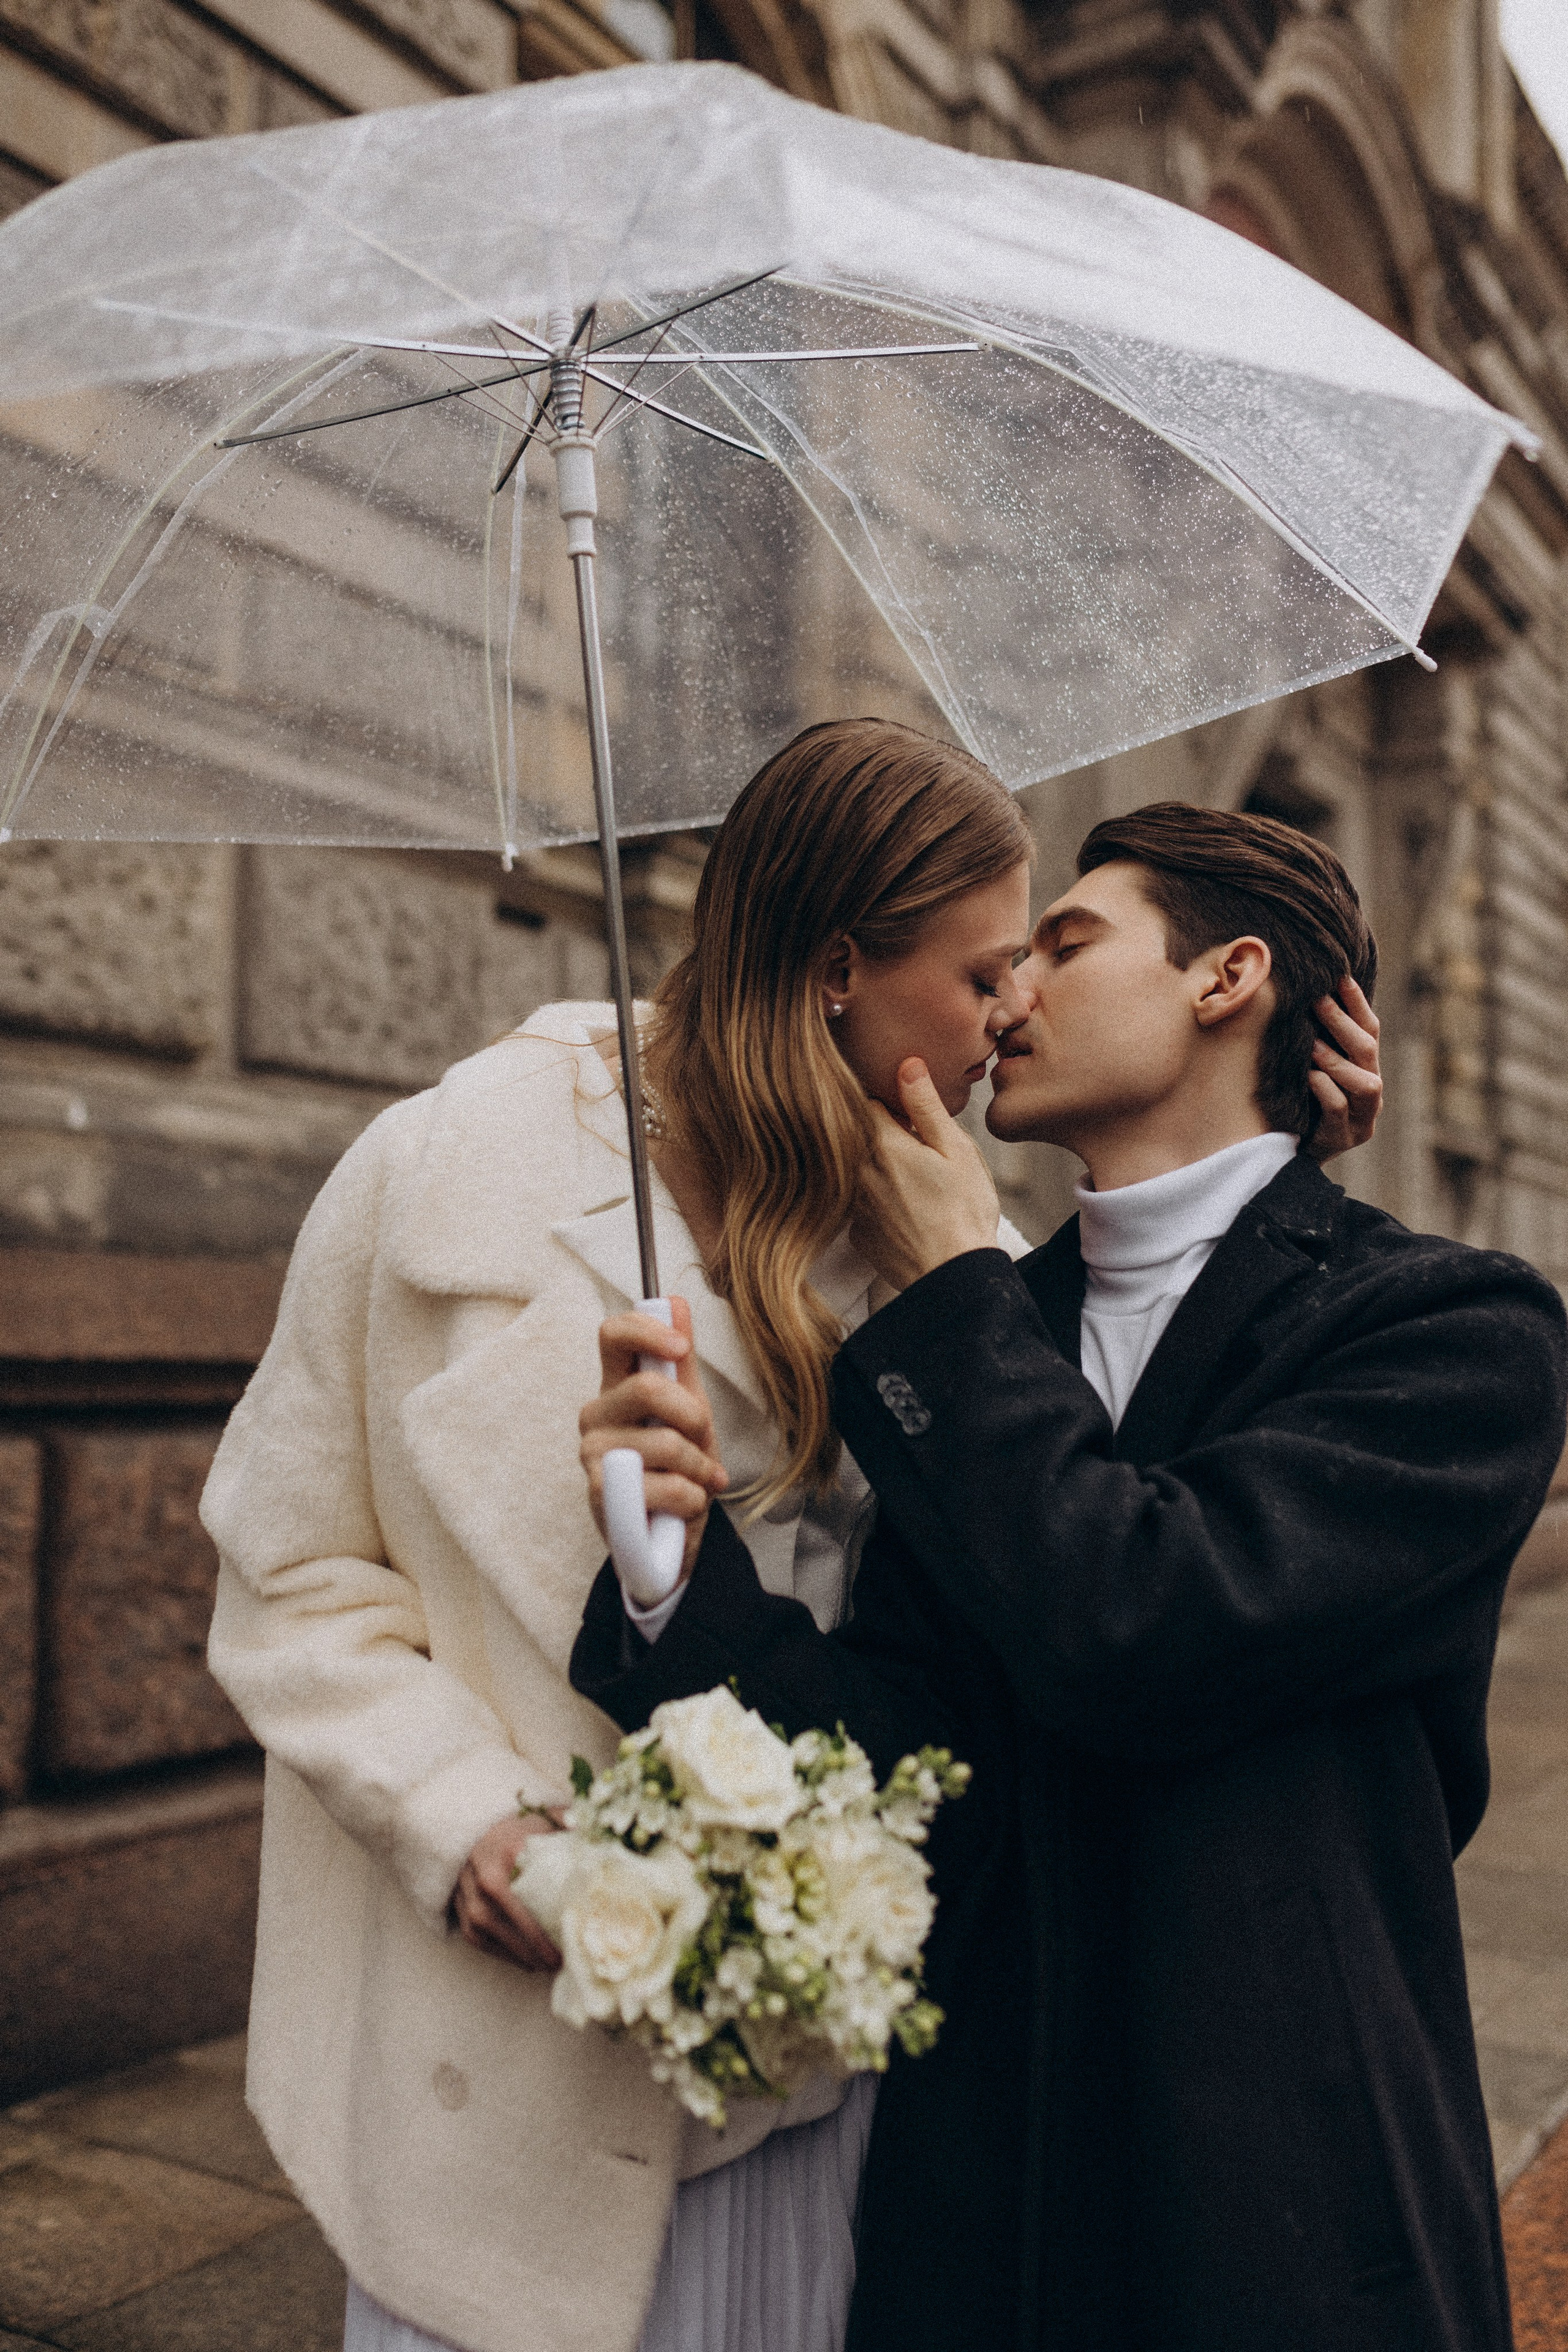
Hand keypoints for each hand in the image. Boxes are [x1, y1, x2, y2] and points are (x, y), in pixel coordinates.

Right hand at [452, 1811, 565, 1970]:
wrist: (470, 1825)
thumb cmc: (517, 1827)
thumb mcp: (544, 1819)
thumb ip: (571, 1827)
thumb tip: (607, 1844)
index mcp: (512, 1852)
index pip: (537, 1892)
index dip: (557, 1915)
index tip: (576, 1929)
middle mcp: (487, 1876)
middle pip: (516, 1921)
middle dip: (539, 1945)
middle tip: (563, 1962)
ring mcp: (469, 1895)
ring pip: (496, 1934)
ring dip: (522, 1955)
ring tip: (548, 1966)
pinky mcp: (460, 1910)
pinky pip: (480, 1940)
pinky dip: (504, 1954)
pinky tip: (527, 1962)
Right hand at [580, 1297, 727, 1580]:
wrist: (669, 1536)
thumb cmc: (675, 1467)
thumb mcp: (687, 1410)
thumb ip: (678, 1360)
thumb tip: (675, 1302)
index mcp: (616, 1387)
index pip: (612, 1336)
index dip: (646, 1331)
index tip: (680, 1348)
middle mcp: (596, 1416)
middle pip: (647, 1388)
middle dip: (693, 1418)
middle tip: (703, 1443)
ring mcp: (594, 1456)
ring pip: (665, 1443)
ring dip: (699, 1468)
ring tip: (698, 1482)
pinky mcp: (600, 1496)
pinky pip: (666, 1486)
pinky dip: (690, 1499)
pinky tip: (685, 1506)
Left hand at [851, 1058, 1000, 1289]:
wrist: (953, 1277)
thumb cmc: (964, 1211)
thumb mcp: (956, 1150)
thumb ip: (926, 1106)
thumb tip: (907, 1065)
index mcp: (882, 1145)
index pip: (866, 1100)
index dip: (888, 1100)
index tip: (907, 1110)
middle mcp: (857, 1171)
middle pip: (857, 1134)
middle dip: (880, 1131)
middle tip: (914, 1145)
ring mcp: (853, 1204)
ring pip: (856, 1167)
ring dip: (876, 1165)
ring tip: (913, 1179)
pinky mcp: (856, 1231)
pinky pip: (860, 1201)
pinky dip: (876, 1197)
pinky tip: (904, 1208)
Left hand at [1307, 976, 1381, 1159]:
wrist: (1291, 1156)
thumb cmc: (1300, 1106)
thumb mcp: (1309, 1070)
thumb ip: (1314, 1041)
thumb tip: (1301, 993)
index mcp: (1366, 1070)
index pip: (1370, 1030)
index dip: (1357, 1003)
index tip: (1340, 975)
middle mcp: (1371, 1093)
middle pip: (1368, 1051)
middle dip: (1344, 1024)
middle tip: (1317, 1000)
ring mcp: (1363, 1119)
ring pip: (1366, 1083)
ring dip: (1337, 1059)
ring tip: (1311, 1044)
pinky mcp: (1344, 1139)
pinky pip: (1340, 1110)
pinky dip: (1325, 1089)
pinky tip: (1308, 1077)